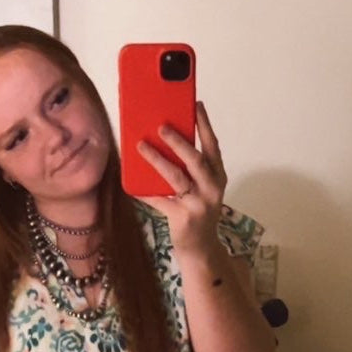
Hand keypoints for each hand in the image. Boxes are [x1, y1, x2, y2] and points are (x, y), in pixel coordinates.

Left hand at [137, 102, 226, 253]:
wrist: (201, 247)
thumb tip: (162, 140)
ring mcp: (198, 203)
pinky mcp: (183, 217)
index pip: (212, 145)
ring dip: (157, 160)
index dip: (204, 124)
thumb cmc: (197, 209)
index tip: (196, 104)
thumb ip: (189, 168)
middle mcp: (212, 187)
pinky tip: (133, 184)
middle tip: (161, 126)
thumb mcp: (201, 186)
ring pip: (176, 177)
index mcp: (218, 175)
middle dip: (178, 141)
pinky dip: (145, 191)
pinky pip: (160, 200)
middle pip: (195, 159)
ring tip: (142, 146)